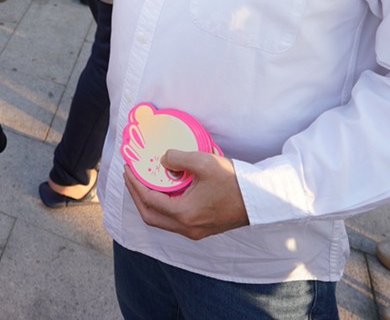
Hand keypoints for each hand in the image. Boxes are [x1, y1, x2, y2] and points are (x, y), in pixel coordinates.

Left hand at [122, 150, 249, 241]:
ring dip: (149, 202)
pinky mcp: (202, 229)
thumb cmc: (234, 182)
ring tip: (144, 182)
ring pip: (161, 221)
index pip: (149, 200)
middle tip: (131, 177)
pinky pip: (173, 221)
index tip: (129, 168)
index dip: (136, 184)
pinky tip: (165, 191)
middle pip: (150, 216)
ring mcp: (195, 231)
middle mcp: (187, 228)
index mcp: (184, 214)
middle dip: (136, 196)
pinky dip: (163, 206)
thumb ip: (177, 159)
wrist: (260, 199)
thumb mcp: (203, 162)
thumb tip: (163, 161)